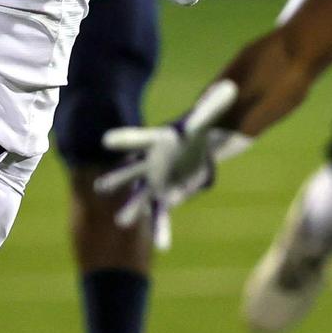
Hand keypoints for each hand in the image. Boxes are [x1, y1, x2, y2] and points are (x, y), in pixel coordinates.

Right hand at [95, 79, 239, 248]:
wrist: (195, 148)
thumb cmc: (194, 131)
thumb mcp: (204, 119)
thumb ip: (213, 106)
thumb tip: (232, 87)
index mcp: (153, 141)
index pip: (136, 140)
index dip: (122, 141)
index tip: (105, 141)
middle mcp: (148, 164)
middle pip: (129, 172)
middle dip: (117, 180)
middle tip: (100, 187)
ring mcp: (154, 182)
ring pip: (140, 197)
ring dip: (132, 209)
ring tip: (122, 222)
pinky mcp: (166, 195)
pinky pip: (161, 214)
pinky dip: (161, 228)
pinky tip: (162, 246)